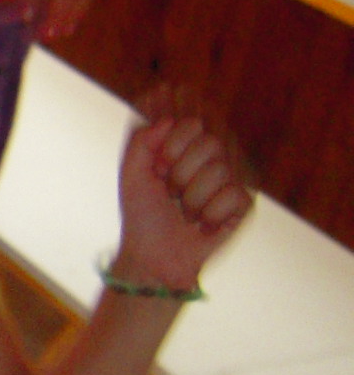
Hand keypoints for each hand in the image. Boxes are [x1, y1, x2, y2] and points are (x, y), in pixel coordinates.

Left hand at [114, 89, 252, 290]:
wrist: (153, 254)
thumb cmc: (142, 212)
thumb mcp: (131, 173)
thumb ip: (142, 141)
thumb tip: (168, 120)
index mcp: (186, 146)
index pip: (193, 123)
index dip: (173, 146)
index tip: (158, 168)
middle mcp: (212, 158)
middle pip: (211, 142)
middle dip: (180, 173)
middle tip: (170, 192)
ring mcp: (231, 179)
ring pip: (220, 170)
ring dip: (192, 199)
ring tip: (185, 212)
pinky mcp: (243, 204)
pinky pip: (234, 195)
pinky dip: (210, 215)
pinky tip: (203, 225)